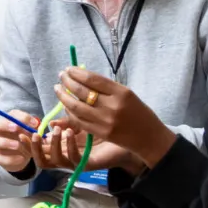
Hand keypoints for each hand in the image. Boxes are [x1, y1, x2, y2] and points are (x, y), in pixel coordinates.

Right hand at [0, 110, 41, 173]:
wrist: (21, 157)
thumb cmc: (25, 140)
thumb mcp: (30, 133)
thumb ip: (32, 128)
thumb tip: (36, 124)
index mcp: (7, 122)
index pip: (9, 115)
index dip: (21, 118)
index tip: (35, 124)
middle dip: (5, 125)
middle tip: (16, 128)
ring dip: (7, 142)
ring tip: (18, 145)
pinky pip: (1, 158)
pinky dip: (12, 158)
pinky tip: (22, 158)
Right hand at [29, 123, 137, 172]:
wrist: (126, 140)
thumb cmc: (102, 131)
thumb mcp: (80, 123)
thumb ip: (65, 122)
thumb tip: (50, 122)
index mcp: (60, 147)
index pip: (39, 149)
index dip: (28, 143)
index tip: (21, 132)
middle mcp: (65, 157)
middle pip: (42, 161)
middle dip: (34, 149)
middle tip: (34, 135)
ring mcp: (75, 163)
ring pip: (55, 162)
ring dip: (53, 145)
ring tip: (57, 130)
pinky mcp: (86, 165)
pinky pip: (72, 159)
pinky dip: (69, 145)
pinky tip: (70, 133)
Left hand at [55, 67, 176, 167]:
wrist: (149, 138)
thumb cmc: (138, 112)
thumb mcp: (126, 94)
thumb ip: (105, 86)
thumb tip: (80, 76)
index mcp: (121, 93)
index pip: (91, 79)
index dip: (76, 72)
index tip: (68, 69)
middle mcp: (112, 106)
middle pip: (81, 91)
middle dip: (67, 81)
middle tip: (61, 76)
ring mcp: (104, 121)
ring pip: (75, 106)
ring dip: (62, 96)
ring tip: (58, 89)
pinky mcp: (100, 133)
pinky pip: (78, 120)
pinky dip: (69, 111)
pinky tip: (66, 105)